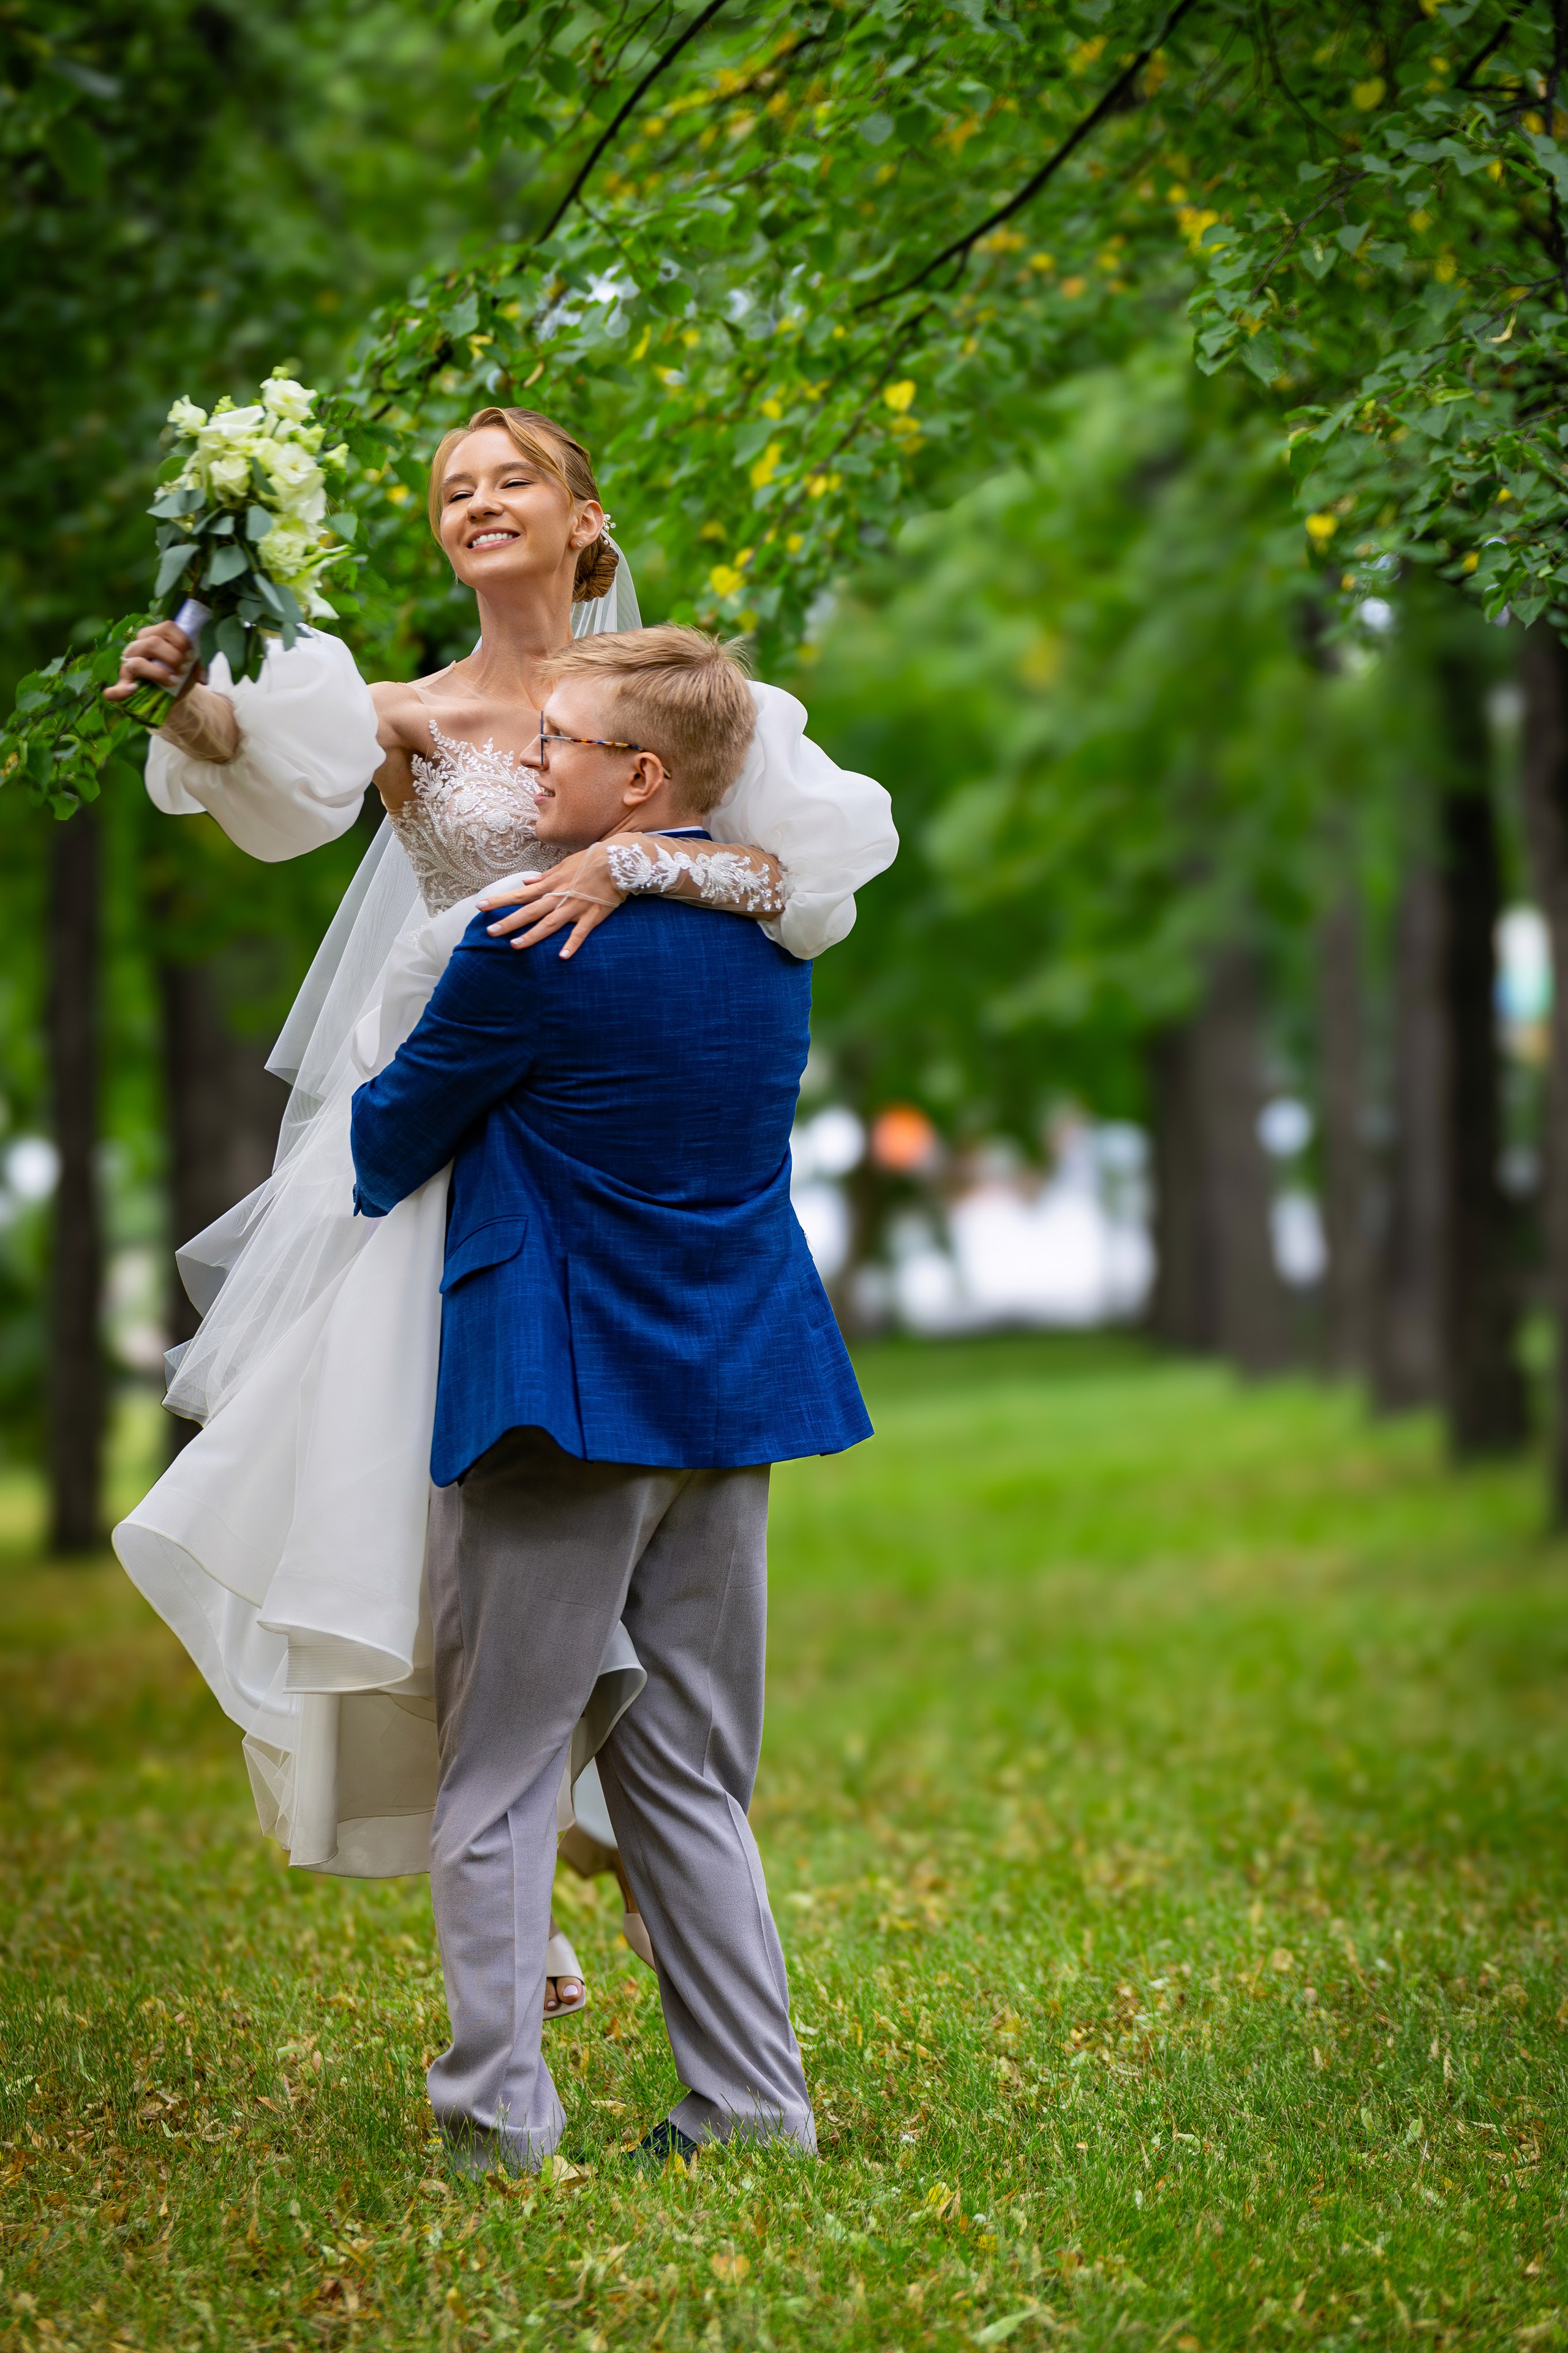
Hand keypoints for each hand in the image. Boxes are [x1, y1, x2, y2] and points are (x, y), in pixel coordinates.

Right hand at [103, 620, 198, 703]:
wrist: (174, 694)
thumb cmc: (180, 673)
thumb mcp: (193, 666)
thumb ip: (200, 665)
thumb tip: (203, 678)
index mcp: (154, 635)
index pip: (167, 627)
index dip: (182, 641)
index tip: (192, 655)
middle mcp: (138, 647)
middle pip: (153, 643)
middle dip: (174, 657)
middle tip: (184, 669)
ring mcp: (128, 666)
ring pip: (138, 663)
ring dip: (159, 673)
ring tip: (174, 680)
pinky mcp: (124, 686)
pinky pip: (113, 691)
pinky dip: (121, 692)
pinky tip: (134, 690)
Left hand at [479, 842, 627, 959]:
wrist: (618, 860)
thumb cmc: (590, 860)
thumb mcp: (564, 865)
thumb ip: (545, 876)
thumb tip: (526, 881)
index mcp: (550, 885)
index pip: (519, 894)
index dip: (500, 900)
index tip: (481, 906)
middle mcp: (558, 897)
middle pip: (529, 912)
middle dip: (509, 922)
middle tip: (490, 932)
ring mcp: (574, 907)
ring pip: (549, 924)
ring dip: (532, 935)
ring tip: (514, 946)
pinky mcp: (592, 916)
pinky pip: (580, 933)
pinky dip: (572, 945)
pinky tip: (562, 957)